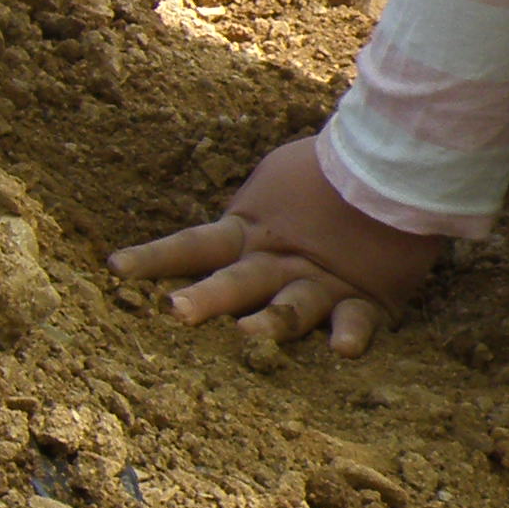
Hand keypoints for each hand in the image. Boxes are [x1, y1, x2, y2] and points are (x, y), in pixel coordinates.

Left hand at [107, 136, 444, 353]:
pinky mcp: (367, 298)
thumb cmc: (328, 169)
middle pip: (236, 281)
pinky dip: (351, 334)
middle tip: (176, 311)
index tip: (114, 269)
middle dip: (205, 298)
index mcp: (250, 233)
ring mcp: (320, 282)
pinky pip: (358, 320)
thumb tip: (217, 234)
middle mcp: (278, 263)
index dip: (154, 257)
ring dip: (271, 322)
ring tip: (251, 334)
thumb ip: (246, 216)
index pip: (192, 245)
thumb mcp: (272, 185)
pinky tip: (344, 350)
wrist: (394, 157)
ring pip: (291, 306)